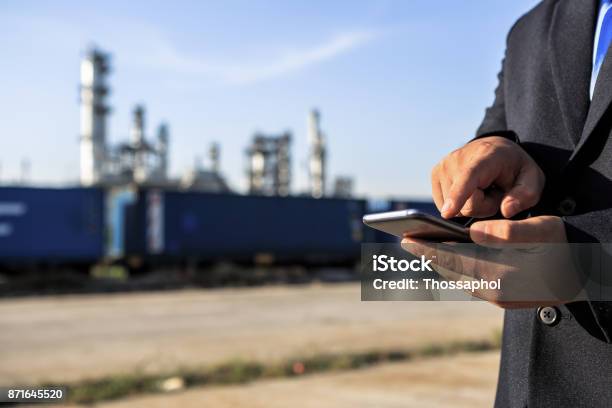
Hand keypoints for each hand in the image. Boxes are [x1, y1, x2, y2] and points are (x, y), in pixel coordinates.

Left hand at [400, 216, 584, 308]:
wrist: (585, 273)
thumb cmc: (563, 244)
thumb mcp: (541, 229)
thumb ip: (506, 232)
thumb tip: (475, 233)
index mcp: (502, 272)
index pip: (454, 258)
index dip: (428, 248)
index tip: (407, 239)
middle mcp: (496, 291)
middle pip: (452, 271)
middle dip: (428, 256)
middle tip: (407, 242)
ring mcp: (500, 299)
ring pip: (459, 279)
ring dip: (440, 264)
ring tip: (423, 249)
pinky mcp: (504, 302)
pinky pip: (471, 285)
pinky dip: (456, 272)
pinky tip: (449, 261)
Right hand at [432, 136, 544, 218]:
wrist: (494, 151)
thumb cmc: (515, 168)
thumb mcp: (533, 180)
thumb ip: (525, 195)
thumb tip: (506, 210)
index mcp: (486, 155)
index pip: (469, 178)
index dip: (458, 196)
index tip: (448, 212)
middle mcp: (458, 158)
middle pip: (466, 204)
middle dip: (483, 207)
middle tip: (495, 192)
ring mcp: (443, 166)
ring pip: (454, 208)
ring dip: (470, 206)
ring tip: (482, 190)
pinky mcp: (435, 174)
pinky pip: (445, 206)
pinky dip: (458, 204)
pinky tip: (469, 191)